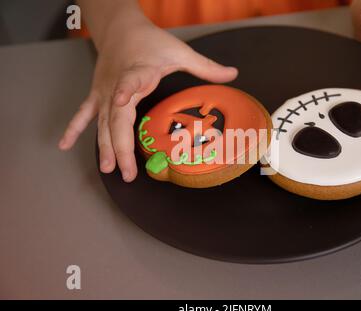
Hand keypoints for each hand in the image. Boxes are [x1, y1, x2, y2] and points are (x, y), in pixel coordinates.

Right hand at [59, 19, 237, 181]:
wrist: (120, 28)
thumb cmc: (150, 41)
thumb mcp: (179, 51)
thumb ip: (205, 67)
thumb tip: (233, 74)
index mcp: (138, 71)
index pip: (131, 82)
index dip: (126, 90)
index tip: (121, 100)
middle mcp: (117, 84)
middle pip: (117, 118)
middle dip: (120, 146)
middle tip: (127, 171)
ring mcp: (104, 91)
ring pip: (103, 123)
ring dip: (105, 147)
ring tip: (109, 169)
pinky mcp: (97, 94)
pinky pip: (84, 114)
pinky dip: (75, 129)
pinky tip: (65, 144)